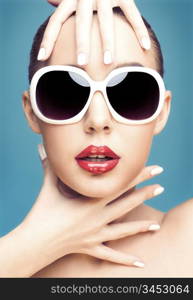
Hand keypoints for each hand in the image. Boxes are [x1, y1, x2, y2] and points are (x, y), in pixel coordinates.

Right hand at [23, 144, 163, 267]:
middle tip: (161, 187)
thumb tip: (41, 148)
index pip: (119, 185)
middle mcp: (97, 218)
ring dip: (141, 227)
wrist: (34, 241)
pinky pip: (110, 255)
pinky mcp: (91, 247)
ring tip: (157, 225)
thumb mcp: (48, 188)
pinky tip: (140, 263)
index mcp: (89, 202)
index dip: (136, 175)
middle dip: (145, 194)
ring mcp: (95, 235)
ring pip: (123, 230)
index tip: (152, 169)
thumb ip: (49, 167)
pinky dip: (125, 260)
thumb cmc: (41, 212)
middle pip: (126, 204)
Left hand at [39, 0, 150, 62]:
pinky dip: (140, 30)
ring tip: (108, 62)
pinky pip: (133, 14)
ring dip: (107, 42)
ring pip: (106, 21)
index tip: (41, 57)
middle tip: (82, 63)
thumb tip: (49, 0)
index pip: (56, 20)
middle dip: (82, 44)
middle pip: (82, 22)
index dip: (48, 39)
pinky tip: (145, 47)